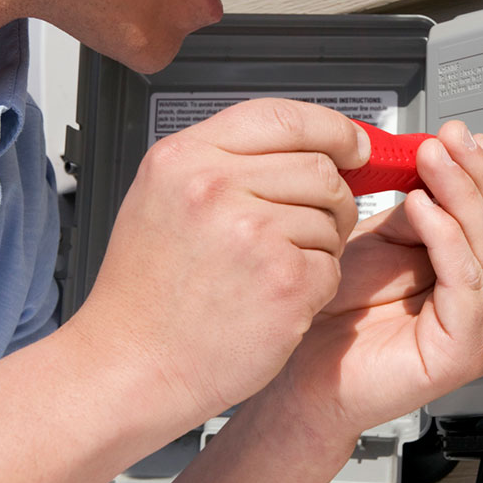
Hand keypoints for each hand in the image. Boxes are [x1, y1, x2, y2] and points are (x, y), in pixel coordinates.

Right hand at [66, 99, 368, 427]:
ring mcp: (252, 234)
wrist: (129, 366)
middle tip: (312, 223)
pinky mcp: (284, 282)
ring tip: (270, 271)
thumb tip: (310, 144)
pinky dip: (316, 286)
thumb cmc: (146, 294)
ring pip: (333, 217)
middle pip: (321, 166)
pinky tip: (274, 300)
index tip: (354, 145)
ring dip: (320, 245)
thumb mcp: (162, 198)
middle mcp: (216, 187)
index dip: (332, 128)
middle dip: (332, 196)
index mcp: (184, 158)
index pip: (283, 115)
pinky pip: (333, 266)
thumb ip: (228, 162)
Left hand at [277, 121, 482, 441]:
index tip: (463, 136)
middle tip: (450, 139)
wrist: (302, 371)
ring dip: (464, 194)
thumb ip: (417, 208)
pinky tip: (422, 206)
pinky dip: (447, 238)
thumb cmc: (337, 315)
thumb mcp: (382, 241)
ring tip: (434, 160)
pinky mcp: (463, 351)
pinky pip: (467, 283)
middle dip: (479, 175)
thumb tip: (438, 161)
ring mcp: (482, 330)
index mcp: (476, 274)